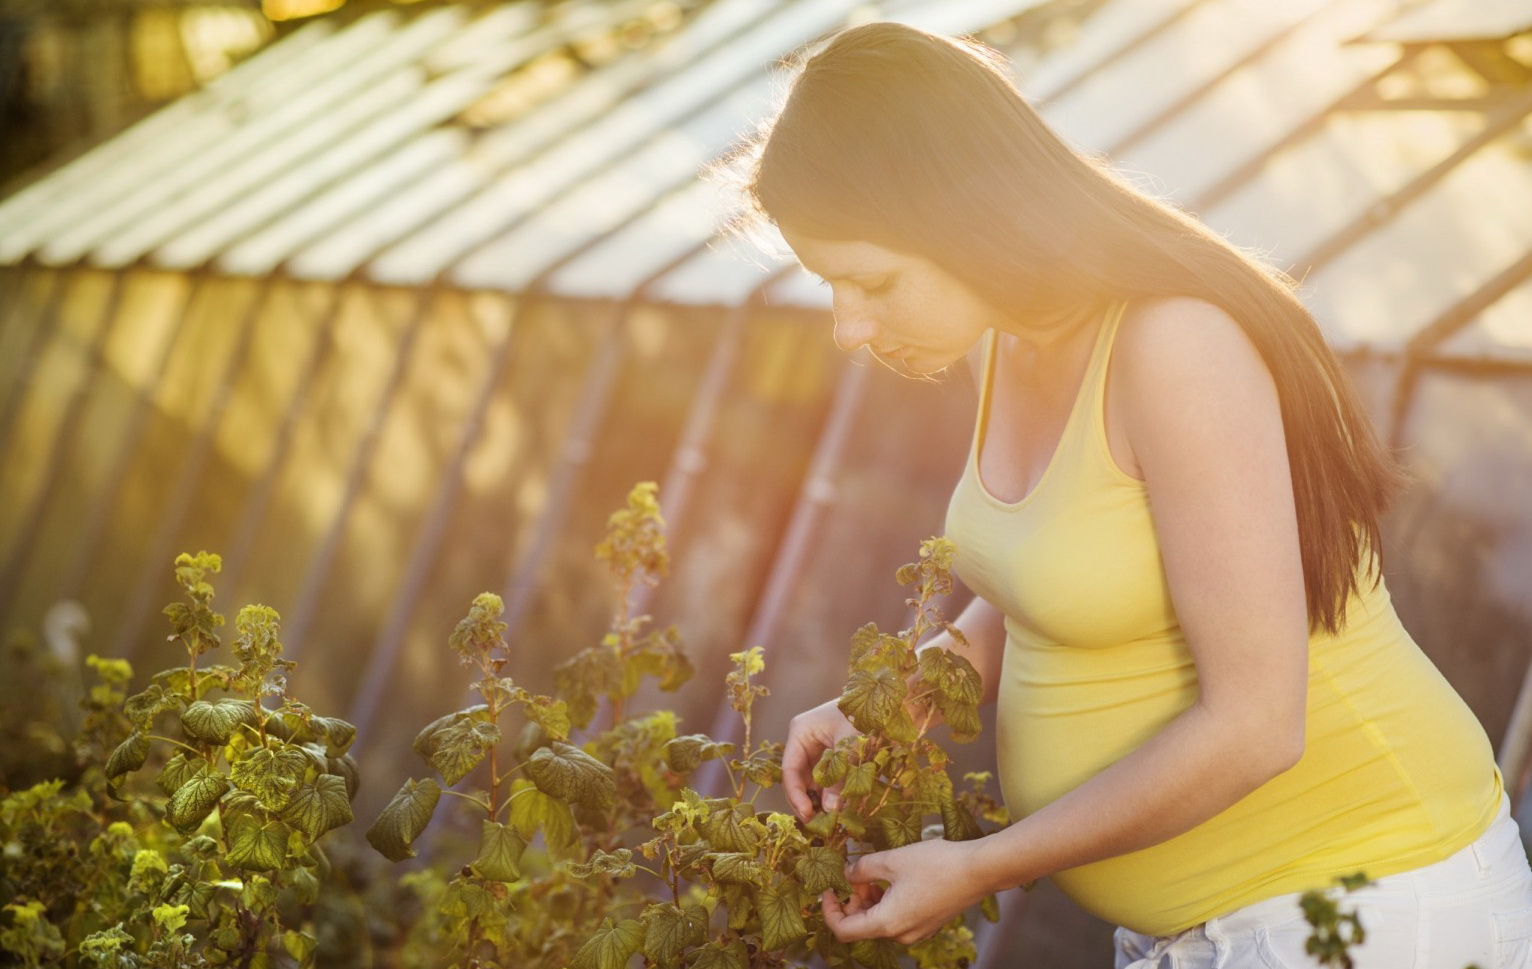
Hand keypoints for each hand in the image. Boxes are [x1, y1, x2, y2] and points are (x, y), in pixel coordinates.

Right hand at [782, 698, 860, 821]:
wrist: (893, 704)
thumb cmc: (869, 716)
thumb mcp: (852, 747)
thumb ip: (840, 779)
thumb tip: (831, 810)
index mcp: (801, 731)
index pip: (790, 769)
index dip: (796, 795)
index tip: (807, 815)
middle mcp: (806, 741)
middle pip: (799, 778)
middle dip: (807, 801)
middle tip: (818, 825)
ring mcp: (819, 749)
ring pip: (813, 782)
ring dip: (821, 801)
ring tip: (830, 821)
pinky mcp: (834, 757)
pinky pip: (828, 780)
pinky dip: (833, 794)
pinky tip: (840, 809)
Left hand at [821, 838, 989, 943]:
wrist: (978, 870)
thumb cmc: (935, 864)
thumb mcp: (891, 860)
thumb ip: (861, 869)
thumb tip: (847, 874)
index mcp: (887, 923)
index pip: (844, 930)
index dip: (830, 911)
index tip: (827, 890)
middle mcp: (901, 934)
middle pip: (862, 925)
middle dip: (853, 900)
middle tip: (857, 873)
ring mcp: (917, 932)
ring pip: (880, 920)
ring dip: (871, 899)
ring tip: (875, 872)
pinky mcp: (928, 923)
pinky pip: (898, 918)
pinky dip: (887, 901)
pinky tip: (894, 878)